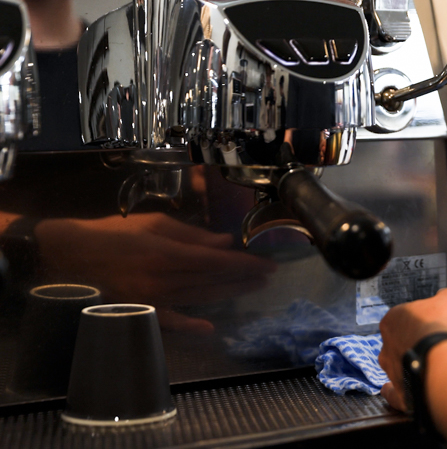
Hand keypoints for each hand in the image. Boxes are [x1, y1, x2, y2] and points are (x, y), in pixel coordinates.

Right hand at [34, 212, 276, 333]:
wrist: (75, 255)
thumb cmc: (116, 233)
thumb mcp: (156, 223)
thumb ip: (193, 235)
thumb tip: (226, 242)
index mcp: (168, 254)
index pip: (217, 262)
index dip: (245, 264)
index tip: (267, 263)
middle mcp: (164, 279)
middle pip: (214, 280)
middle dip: (244, 278)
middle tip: (268, 275)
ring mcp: (154, 299)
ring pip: (201, 297)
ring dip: (229, 293)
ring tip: (254, 288)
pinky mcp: (142, 310)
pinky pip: (170, 321)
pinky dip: (190, 325)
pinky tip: (210, 327)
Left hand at [378, 287, 446, 409]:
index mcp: (395, 318)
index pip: (409, 316)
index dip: (429, 320)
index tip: (443, 324)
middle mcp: (388, 345)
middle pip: (403, 341)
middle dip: (420, 343)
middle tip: (444, 346)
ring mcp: (393, 372)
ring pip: (401, 367)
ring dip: (416, 367)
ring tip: (442, 369)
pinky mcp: (402, 396)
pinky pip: (397, 395)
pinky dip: (403, 394)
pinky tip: (411, 392)